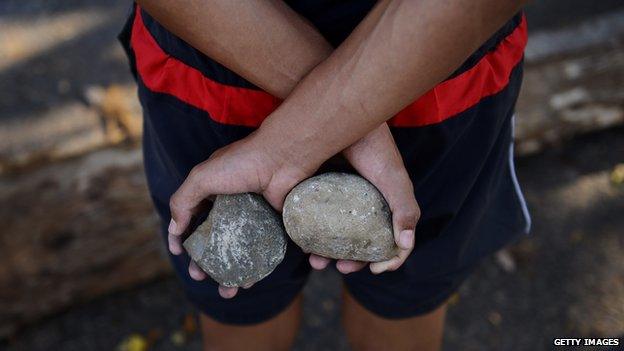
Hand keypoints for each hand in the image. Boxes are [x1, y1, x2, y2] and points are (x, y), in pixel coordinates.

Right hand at [167, 132, 314, 297]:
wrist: (284, 158)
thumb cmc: (242, 163)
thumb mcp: (203, 177)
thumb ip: (183, 201)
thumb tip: (175, 228)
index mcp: (212, 189)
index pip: (192, 217)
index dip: (183, 236)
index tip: (180, 253)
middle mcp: (231, 203)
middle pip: (214, 238)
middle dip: (205, 262)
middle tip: (200, 277)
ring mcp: (252, 215)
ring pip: (237, 248)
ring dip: (230, 271)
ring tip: (227, 290)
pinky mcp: (272, 223)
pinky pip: (260, 249)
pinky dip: (254, 266)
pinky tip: (250, 280)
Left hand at [308, 123, 419, 273]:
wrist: (334, 118)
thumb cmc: (370, 146)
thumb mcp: (394, 179)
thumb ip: (405, 210)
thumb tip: (404, 245)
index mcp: (378, 202)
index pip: (384, 238)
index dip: (383, 257)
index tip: (376, 267)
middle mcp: (353, 203)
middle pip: (354, 242)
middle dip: (351, 261)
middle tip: (343, 267)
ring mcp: (329, 200)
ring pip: (328, 237)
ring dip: (325, 256)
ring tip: (318, 263)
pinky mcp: (306, 194)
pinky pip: (306, 222)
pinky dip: (306, 239)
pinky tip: (304, 247)